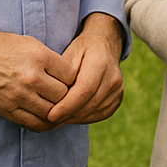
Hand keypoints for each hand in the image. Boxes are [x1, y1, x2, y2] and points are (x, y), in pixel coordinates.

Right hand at [0, 23, 75, 131]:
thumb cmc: (1, 47)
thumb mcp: (30, 43)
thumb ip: (51, 61)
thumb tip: (70, 78)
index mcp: (39, 56)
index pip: (71, 75)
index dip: (74, 80)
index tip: (71, 82)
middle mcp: (31, 76)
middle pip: (63, 95)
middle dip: (67, 97)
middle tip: (67, 98)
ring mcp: (18, 95)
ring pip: (51, 112)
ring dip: (57, 112)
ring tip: (59, 110)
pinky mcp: (6, 109)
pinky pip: (33, 123)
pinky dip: (44, 124)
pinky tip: (47, 119)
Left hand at [48, 12, 124, 126]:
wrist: (104, 46)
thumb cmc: (82, 50)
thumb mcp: (69, 54)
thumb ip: (63, 75)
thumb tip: (52, 99)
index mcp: (101, 62)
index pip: (84, 90)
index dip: (67, 105)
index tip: (50, 115)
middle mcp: (113, 77)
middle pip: (89, 104)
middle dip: (67, 115)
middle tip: (48, 120)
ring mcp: (118, 89)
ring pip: (94, 112)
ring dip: (74, 118)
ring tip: (57, 118)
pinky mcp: (118, 99)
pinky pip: (100, 115)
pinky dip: (84, 118)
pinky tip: (71, 116)